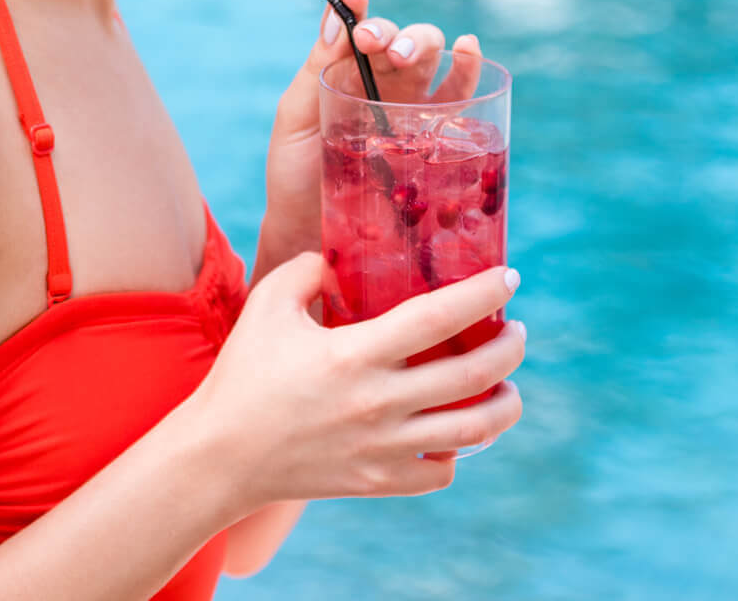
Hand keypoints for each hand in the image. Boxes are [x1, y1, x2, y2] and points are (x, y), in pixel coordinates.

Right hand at [189, 252, 525, 512]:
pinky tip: (457, 433)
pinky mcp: (379, 479)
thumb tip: (339, 258)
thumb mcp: (266, 305)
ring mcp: (383, 446)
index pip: (439, 316)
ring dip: (505, 405)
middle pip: (474, 375)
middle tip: (516, 331)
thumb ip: (305, 269)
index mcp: (353, 353)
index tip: (509, 278)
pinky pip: (441, 472)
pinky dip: (459, 452)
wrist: (221, 454)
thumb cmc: (243, 373)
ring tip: (508, 387)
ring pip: (475, 430)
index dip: (483, 293)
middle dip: (510, 348)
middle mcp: (378, 401)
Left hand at [261, 0, 484, 265]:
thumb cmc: (297, 175)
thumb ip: (316, 69)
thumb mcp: (296, 118)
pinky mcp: (437, 136)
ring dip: (425, 44)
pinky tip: (468, 49)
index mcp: (344, 71)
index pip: (356, 26)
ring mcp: (412, 107)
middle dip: (392, 32)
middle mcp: (381, 81)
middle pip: (399, 39)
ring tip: (406, 54)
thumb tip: (335, 17)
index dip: (356, 6)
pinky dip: (469, 68)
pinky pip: (459, 96)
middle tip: (376, 44)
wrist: (313, 236)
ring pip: (430, 58)